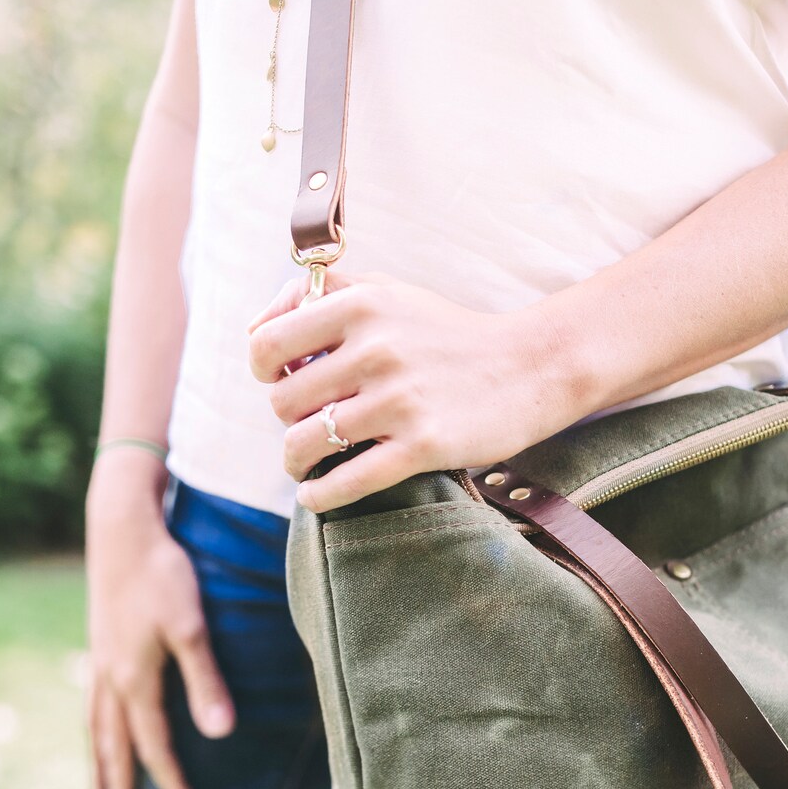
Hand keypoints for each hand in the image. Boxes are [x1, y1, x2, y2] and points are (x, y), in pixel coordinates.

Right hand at [85, 456, 234, 788]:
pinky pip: (93, 704)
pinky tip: (101, 729)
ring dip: (101, 765)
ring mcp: (101, 663)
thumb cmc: (163, 576)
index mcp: (135, 682)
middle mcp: (111, 680)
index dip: (174, 785)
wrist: (122, 532)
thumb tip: (221, 735)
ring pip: (98, 729)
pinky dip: (95, 729)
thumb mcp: (192, 628)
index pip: (156, 748)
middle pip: (117, 748)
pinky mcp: (101, 644)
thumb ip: (206, 682)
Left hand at [247, 270, 567, 511]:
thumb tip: (257, 328)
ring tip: (306, 465)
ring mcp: (399, 400)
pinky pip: (347, 481)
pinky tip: (316, 495)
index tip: (280, 381)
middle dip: (288, 420)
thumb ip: (325, 295)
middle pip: (283, 403)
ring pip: (305, 444)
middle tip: (308, 426)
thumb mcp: (390, 292)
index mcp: (361, 306)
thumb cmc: (449, 333)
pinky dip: (319, 495)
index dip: (263, 370)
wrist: (530, 367)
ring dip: (296, 462)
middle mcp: (375, 350)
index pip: (267, 345)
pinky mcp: (423, 445)